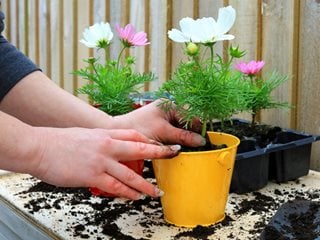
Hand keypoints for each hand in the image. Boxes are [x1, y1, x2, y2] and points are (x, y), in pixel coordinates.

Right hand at [30, 127, 180, 199]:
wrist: (39, 147)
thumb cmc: (58, 141)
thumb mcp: (84, 134)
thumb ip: (100, 140)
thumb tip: (109, 148)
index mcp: (105, 134)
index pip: (133, 135)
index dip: (148, 140)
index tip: (159, 144)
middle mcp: (107, 145)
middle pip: (140, 148)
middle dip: (159, 152)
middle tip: (173, 155)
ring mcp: (101, 161)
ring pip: (131, 173)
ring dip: (146, 184)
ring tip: (157, 192)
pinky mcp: (92, 175)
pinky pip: (115, 186)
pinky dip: (127, 193)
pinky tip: (135, 197)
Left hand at [114, 99, 205, 146]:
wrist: (119, 132)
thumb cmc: (138, 128)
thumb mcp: (164, 132)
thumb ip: (183, 136)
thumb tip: (201, 141)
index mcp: (170, 105)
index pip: (191, 115)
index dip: (199, 127)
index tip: (205, 140)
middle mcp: (168, 109)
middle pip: (187, 122)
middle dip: (192, 133)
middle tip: (198, 146)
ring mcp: (164, 119)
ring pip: (181, 129)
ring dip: (185, 138)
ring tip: (190, 148)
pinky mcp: (160, 128)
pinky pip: (174, 134)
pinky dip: (178, 141)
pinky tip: (179, 148)